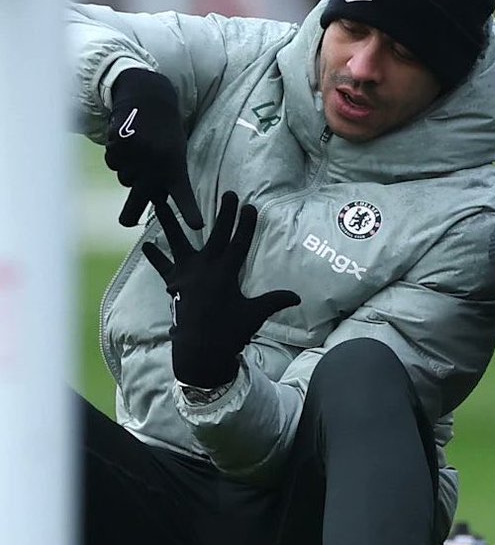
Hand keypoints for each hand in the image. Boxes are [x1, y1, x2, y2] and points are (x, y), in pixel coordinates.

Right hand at [105, 68, 202, 229]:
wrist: (149, 98)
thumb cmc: (164, 133)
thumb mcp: (174, 155)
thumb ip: (166, 179)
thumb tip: (156, 203)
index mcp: (176, 168)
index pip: (184, 195)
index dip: (190, 211)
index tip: (197, 225)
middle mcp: (158, 164)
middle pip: (139, 199)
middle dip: (130, 215)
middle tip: (126, 223)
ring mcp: (138, 154)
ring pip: (123, 179)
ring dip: (126, 171)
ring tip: (137, 150)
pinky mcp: (121, 143)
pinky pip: (112, 162)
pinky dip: (115, 155)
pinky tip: (125, 141)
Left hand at [143, 191, 300, 387]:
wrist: (199, 351)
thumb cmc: (229, 333)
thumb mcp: (254, 315)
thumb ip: (274, 301)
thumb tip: (297, 297)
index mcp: (226, 273)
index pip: (240, 242)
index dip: (246, 224)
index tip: (250, 206)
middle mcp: (205, 268)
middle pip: (216, 234)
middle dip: (225, 214)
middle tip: (228, 193)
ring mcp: (186, 274)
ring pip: (178, 241)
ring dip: (169, 220)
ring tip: (159, 199)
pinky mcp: (173, 284)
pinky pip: (163, 267)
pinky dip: (156, 257)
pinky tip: (147, 244)